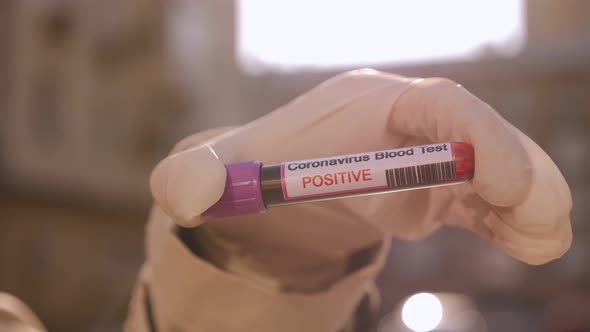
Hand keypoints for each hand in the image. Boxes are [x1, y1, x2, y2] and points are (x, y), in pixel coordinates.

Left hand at [149, 69, 571, 289]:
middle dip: (520, 172)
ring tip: (542, 240)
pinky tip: (529, 243)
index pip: (436, 104)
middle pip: (481, 135)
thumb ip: (191, 178)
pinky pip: (485, 204)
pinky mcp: (434, 193)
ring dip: (528, 201)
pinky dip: (512, 221)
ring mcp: (426, 160)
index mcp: (365, 108)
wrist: (277, 185)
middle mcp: (407, 126)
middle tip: (545, 223)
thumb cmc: (253, 170)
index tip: (506, 181)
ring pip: (495, 170)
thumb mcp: (210, 173)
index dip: (478, 136)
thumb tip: (198, 193)